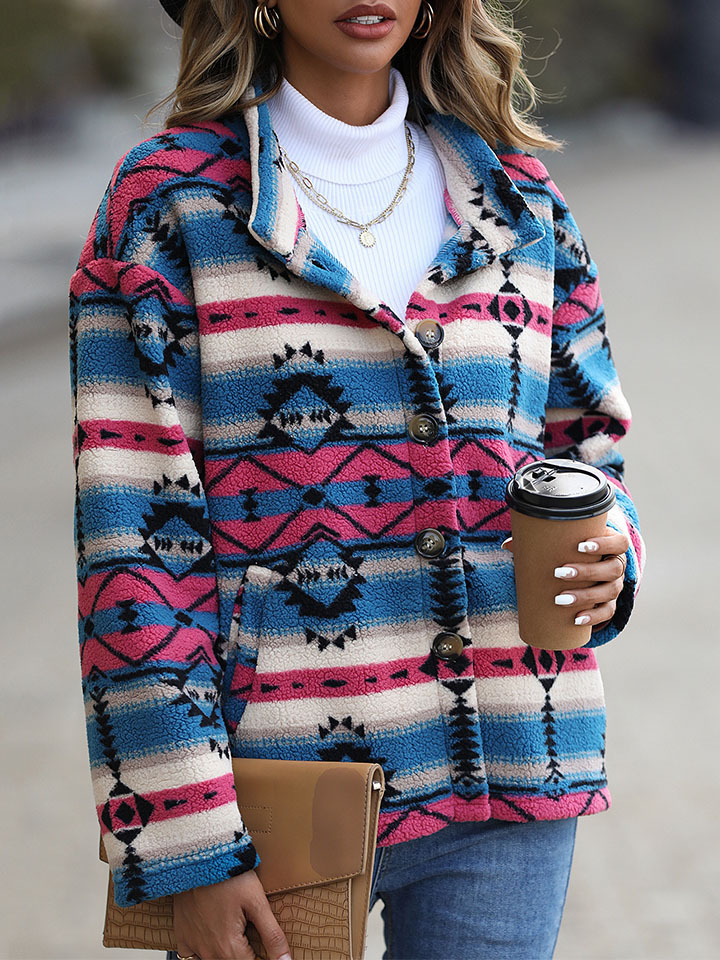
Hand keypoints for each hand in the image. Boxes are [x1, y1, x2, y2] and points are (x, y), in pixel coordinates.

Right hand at [173, 868, 291, 959]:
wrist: (198, 857)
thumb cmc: (229, 876)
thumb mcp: (257, 902)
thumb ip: (272, 936)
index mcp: (229, 948)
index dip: (264, 958)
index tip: (266, 947)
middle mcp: (209, 953)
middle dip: (246, 954)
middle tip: (250, 933)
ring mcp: (193, 945)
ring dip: (227, 953)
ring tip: (236, 935)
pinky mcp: (182, 935)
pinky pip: (191, 957)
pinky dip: (202, 953)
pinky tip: (213, 939)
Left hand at [501, 525, 629, 630]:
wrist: (584, 572)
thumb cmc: (571, 552)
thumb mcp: (562, 544)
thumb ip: (540, 541)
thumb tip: (507, 545)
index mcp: (611, 546)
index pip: (619, 543)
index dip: (604, 543)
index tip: (580, 545)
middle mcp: (617, 567)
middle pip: (612, 568)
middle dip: (586, 571)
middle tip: (558, 572)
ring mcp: (615, 587)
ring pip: (609, 592)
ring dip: (585, 596)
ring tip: (560, 599)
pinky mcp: (609, 605)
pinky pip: (606, 613)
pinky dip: (592, 617)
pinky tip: (576, 620)